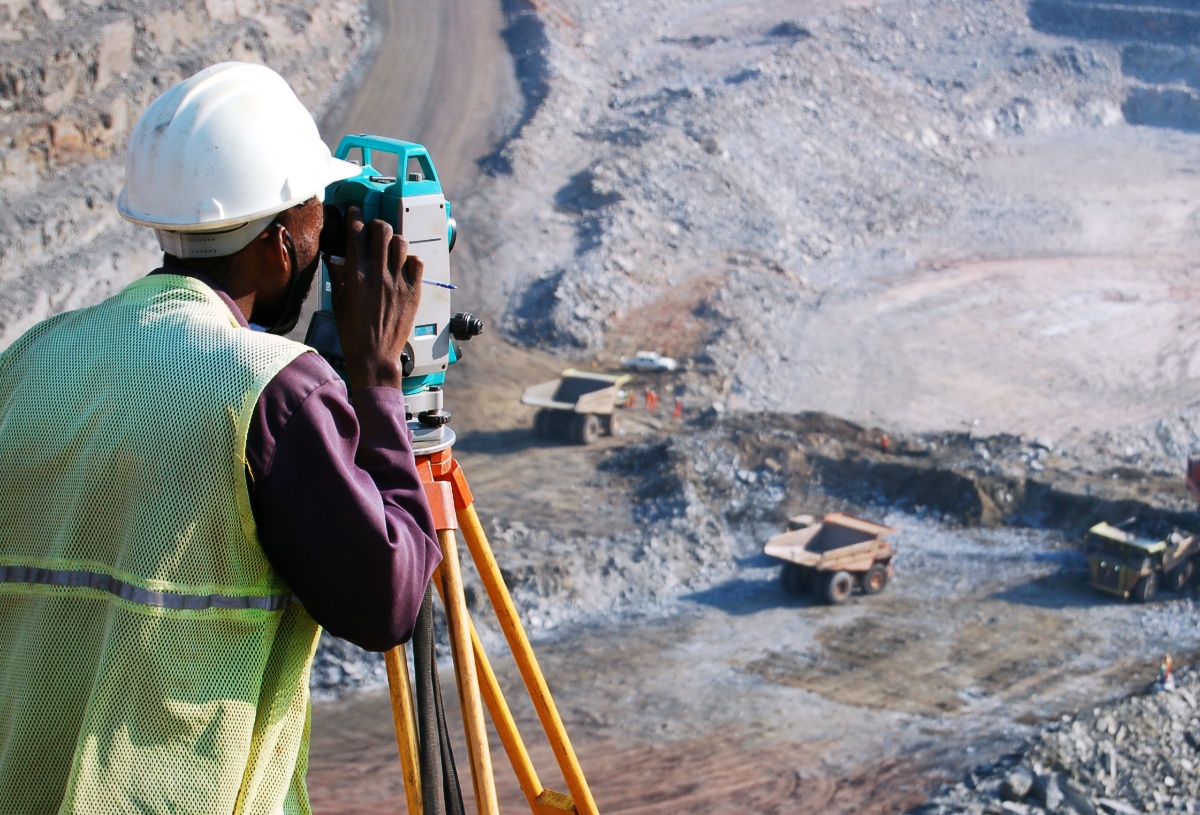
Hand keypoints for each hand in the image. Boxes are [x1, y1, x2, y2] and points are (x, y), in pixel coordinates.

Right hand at [326, 206, 422, 390]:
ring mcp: (398, 282)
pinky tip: (404, 265)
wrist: (375, 355)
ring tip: (390, 247)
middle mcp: (378, 275)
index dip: (355, 217)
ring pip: (401, 243)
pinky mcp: (414, 292)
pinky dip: (411, 259)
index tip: (355, 211)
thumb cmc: (354, 332)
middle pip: (382, 231)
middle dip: (377, 224)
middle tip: (374, 229)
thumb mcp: (338, 302)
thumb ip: (338, 276)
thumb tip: (334, 257)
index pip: (356, 234)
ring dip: (394, 240)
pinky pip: (417, 262)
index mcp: (356, 276)